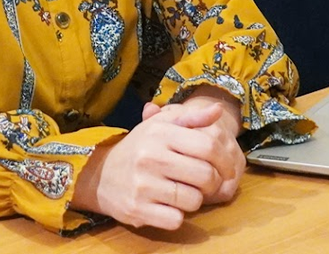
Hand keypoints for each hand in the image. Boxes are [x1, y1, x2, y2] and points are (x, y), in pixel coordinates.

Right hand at [70, 107, 232, 229]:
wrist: (100, 175)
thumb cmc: (139, 148)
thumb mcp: (160, 126)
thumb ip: (191, 118)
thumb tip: (218, 109)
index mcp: (159, 133)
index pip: (208, 146)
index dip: (225, 160)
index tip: (227, 168)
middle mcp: (150, 156)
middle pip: (205, 176)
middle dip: (212, 183)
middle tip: (207, 183)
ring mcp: (143, 185)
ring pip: (193, 200)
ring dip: (194, 200)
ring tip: (184, 192)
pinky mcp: (138, 210)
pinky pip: (176, 219)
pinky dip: (177, 216)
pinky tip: (169, 206)